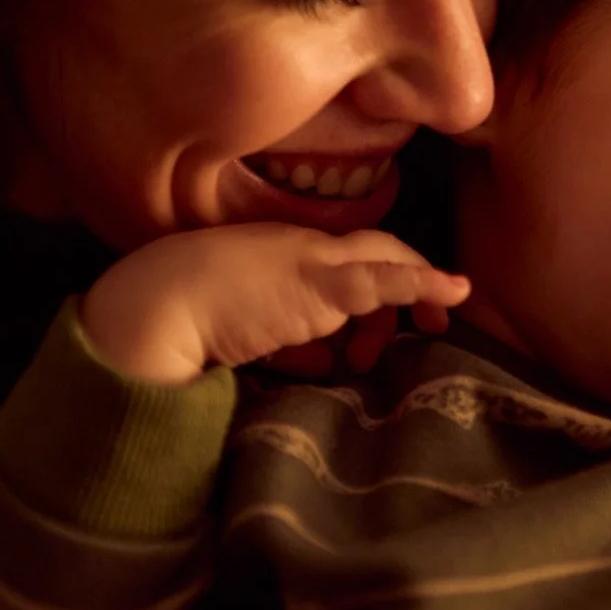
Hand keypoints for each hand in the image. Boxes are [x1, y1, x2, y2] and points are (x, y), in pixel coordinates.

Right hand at [79, 224, 469, 384]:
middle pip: (375, 254)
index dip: (380, 288)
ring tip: (374, 356)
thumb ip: (289, 344)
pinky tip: (453, 291)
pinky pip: (383, 278)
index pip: (346, 260)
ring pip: (382, 265)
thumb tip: (324, 362)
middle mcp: (302, 247)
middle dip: (408, 289)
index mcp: (282, 256)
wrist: (157, 308)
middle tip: (426, 329)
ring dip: (398, 307)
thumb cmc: (187, 322)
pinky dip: (422, 282)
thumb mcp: (249, 334)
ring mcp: (311, 259)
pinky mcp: (317, 281)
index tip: (387, 330)